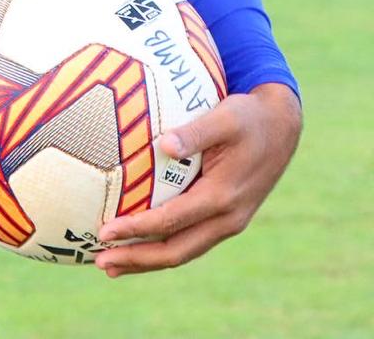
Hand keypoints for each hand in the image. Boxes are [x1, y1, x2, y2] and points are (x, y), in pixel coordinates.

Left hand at [96, 82, 300, 275]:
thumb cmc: (248, 117)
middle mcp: (227, 218)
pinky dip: (162, 246)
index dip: (136, 230)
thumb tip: (162, 145)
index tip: (104, 232)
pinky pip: (190, 239)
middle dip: (137, 259)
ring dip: (147, 260)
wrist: (282, 126)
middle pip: (176, 251)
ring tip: (112, 264)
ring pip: (183, 251)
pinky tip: (139, 244)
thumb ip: (195, 133)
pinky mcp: (225, 217)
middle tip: (100, 262)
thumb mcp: (225, 118)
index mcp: (223, 197)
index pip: (171, 221)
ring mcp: (228, 222)